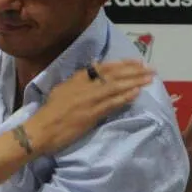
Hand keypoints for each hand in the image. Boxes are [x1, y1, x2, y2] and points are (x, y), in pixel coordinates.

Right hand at [24, 59, 153, 154]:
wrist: (41, 130)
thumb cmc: (50, 112)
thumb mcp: (62, 89)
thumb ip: (78, 79)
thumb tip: (93, 66)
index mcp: (77, 79)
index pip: (104, 67)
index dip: (122, 64)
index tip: (137, 62)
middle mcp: (85, 86)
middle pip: (114, 75)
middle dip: (134, 71)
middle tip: (150, 69)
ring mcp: (89, 100)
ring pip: (116, 87)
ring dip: (134, 82)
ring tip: (149, 79)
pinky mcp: (92, 114)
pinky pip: (112, 104)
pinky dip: (125, 97)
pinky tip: (137, 93)